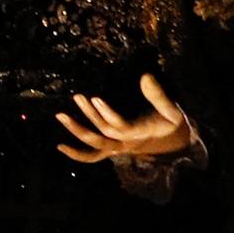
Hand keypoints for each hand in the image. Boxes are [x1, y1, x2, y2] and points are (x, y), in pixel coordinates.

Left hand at [55, 75, 199, 167]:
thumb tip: (145, 76)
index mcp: (141, 133)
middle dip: (88, 118)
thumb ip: (158, 95)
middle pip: (104, 136)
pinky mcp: (113, 149)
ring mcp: (118, 148)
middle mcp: (127, 143)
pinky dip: (78, 154)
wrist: (173, 143)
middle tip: (77, 97)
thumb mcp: (171, 109)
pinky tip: (61, 146)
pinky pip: (93, 156)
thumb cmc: (170, 123)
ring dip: (77, 131)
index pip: (122, 127)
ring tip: (61, 115)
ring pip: (95, 145)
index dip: (108, 115)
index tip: (95, 98)